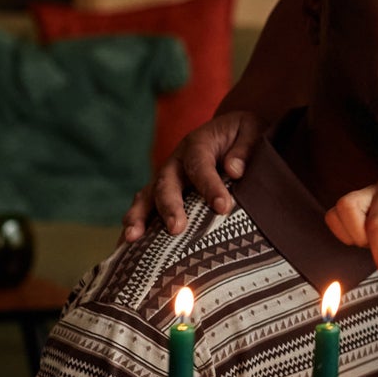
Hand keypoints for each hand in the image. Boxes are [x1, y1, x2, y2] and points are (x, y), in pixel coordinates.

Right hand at [122, 110, 267, 241]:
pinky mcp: (162, 193)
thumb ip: (245, 148)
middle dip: (170, 207)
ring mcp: (166, 177)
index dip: (210, 186)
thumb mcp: (252, 130)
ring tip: (132, 238)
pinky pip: (144, 207)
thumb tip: (234, 169)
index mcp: (198, 144)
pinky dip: (135, 224)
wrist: (228, 131)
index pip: (201, 165)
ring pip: (147, 196)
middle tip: (176, 229)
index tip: (223, 207)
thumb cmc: (242, 134)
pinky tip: (125, 246)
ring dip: (139, 217)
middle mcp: (176, 161)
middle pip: (166, 183)